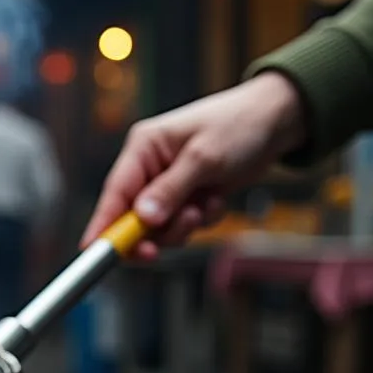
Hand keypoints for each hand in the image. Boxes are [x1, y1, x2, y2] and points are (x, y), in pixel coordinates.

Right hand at [82, 71, 306, 257]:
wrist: (278, 121)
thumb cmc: (240, 125)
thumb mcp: (204, 157)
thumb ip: (171, 189)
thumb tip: (142, 219)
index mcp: (143, 148)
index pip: (114, 194)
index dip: (102, 226)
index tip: (94, 252)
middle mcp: (150, 168)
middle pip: (131, 219)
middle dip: (152, 233)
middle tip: (158, 251)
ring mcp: (168, 185)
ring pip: (158, 228)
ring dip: (181, 228)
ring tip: (204, 207)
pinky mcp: (187, 197)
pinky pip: (183, 226)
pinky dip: (200, 221)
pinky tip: (215, 200)